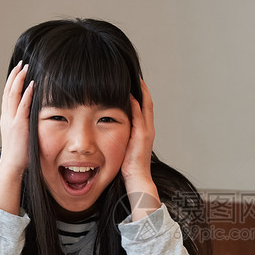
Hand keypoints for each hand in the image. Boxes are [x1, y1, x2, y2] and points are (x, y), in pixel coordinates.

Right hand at [0, 61, 33, 175]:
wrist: (12, 166)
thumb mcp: (22, 135)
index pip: (8, 95)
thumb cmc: (20, 154)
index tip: (19, 71)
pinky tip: (31, 84)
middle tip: (22, 63)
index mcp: (7, 118)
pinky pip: (22, 106)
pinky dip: (26, 94)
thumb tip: (34, 119)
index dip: (13, 81)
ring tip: (25, 68)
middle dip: (15, 75)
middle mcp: (6, 116)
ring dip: (19, 80)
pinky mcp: (18, 125)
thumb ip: (25, 124)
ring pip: (13, 95)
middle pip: (9, 90)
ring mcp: (11, 120)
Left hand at [122, 79, 160, 219]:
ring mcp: (146, 132)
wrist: (136, 180)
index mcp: (143, 132)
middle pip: (147, 103)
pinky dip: (136, 104)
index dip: (139, 94)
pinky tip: (130, 94)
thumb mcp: (122, 148)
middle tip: (135, 74)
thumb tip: (107, 129)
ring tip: (135, 78)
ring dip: (141, 92)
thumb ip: (119, 136)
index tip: (133, 82)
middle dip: (142, 88)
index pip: (143, 108)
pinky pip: (140, 116)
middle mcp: (147, 129)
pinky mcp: (142, 136)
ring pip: (146, 106)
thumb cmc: (128, 168)